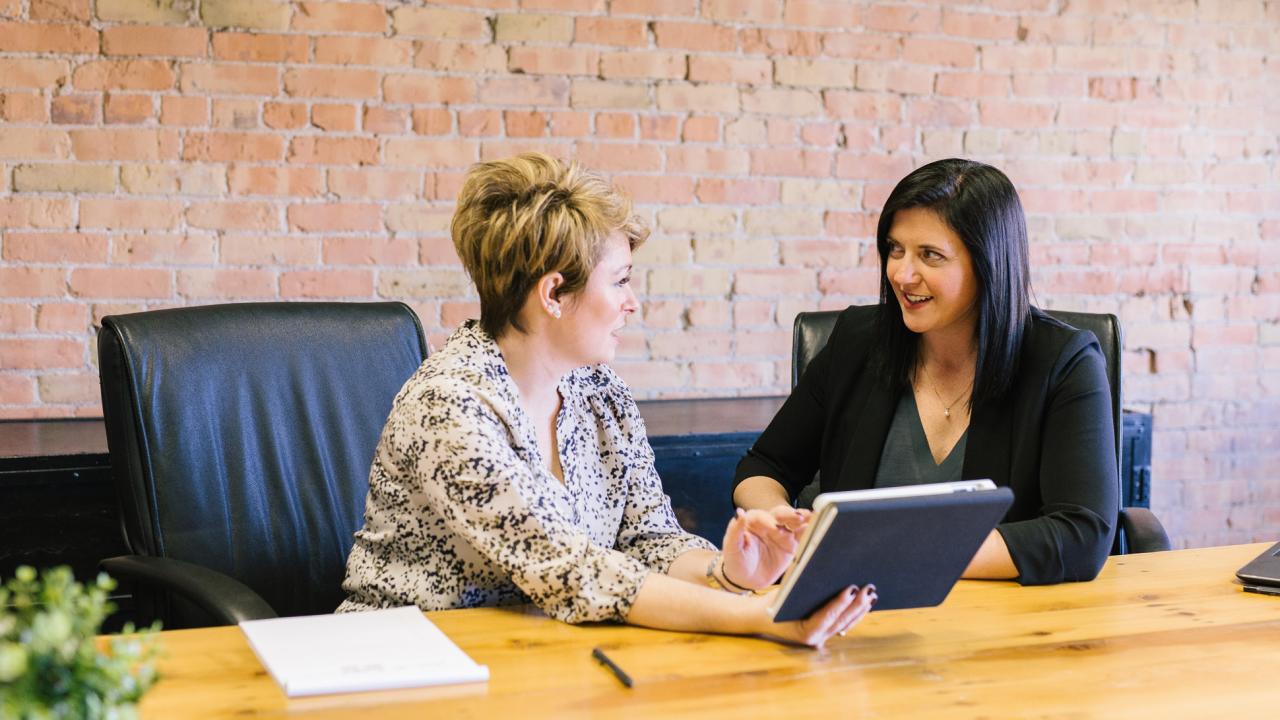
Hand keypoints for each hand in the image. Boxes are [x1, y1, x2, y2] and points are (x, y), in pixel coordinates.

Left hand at [721, 505, 810, 589]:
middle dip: (789, 515)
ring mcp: (781, 533)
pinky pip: (802, 535)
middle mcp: (768, 524)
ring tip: (812, 517)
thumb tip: (739, 512)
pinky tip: (818, 527)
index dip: (768, 521)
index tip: (774, 528)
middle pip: (780, 514)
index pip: (761, 516)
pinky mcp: (791, 544)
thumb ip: (735, 530)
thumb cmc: (736, 562)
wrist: (747, 580)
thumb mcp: (731, 548)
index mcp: (752, 522)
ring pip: (793, 522)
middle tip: (798, 517)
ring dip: (803, 519)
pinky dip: (810, 530)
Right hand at [754, 584, 876, 647]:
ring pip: (846, 624)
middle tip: (868, 588)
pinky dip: (855, 614)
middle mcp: (815, 639)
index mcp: (804, 632)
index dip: (841, 603)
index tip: (852, 589)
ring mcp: (822, 638)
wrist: (761, 619)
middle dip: (857, 605)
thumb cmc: (772, 603)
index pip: (827, 617)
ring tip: (871, 594)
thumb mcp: (783, 593)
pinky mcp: (826, 633)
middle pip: (841, 621)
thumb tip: (824, 570)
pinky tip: (865, 603)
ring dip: (860, 610)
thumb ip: (802, 586)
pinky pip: (844, 624)